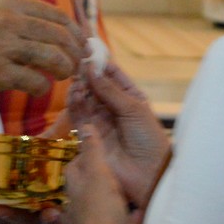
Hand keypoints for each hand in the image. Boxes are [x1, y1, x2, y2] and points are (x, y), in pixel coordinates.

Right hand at [0, 0, 85, 108]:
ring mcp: (3, 46)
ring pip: (54, 58)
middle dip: (75, 54)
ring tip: (62, 76)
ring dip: (65, 70)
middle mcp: (8, 20)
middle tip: (77, 65)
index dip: (76, 32)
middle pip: (60, 36)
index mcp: (10, 3)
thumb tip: (63, 32)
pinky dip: (43, 88)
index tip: (83, 44)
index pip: (58, 15)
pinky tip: (37, 88)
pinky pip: (36, 81)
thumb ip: (23, 20)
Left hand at [64, 127, 136, 223]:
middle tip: (121, 171)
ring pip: (105, 201)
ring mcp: (90, 216)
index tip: (104, 147)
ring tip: (131, 192)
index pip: (77, 161)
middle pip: (92, 181)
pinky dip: (127, 216)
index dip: (89, 153)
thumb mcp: (98, 171)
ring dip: (118, 196)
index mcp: (73, 182)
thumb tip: (85, 126)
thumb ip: (92, 149)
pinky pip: (117, 219)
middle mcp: (77, 199)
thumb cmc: (101, 206)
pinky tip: (137, 213)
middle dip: (105, 176)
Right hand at [68, 63, 170, 209]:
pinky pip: (78, 115)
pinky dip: (75, 103)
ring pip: (85, 99)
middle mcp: (113, 108)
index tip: (88, 49)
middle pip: (96, 86)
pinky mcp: (89, 135)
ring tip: (77, 79)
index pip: (112, 75)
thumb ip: (110, 89)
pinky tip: (75, 93)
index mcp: (130, 98)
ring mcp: (100, 121)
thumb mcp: (133, 109)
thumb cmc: (149, 139)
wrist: (148, 174)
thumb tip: (91, 68)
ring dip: (80, 88)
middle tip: (78, 62)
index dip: (101, 63)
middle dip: (87, 74)